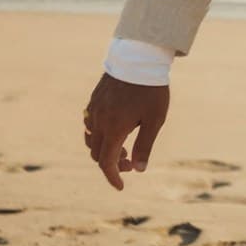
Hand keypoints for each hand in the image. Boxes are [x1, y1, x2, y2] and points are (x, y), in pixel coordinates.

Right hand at [83, 73, 169, 190]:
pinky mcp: (93, 100)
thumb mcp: (154, 120)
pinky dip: (100, 135)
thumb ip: (145, 145)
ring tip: (125, 147)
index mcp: (114, 129)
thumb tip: (139, 169)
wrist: (139, 59)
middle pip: (97, 153)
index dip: (112, 177)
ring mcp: (93, 110)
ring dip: (105, 149)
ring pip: (92, 140)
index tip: (121, 186)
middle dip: (112, 163)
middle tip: (131, 162)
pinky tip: (115, 130)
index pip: (106, 162)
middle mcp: (98, 121)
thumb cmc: (151, 90)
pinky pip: (90, 125)